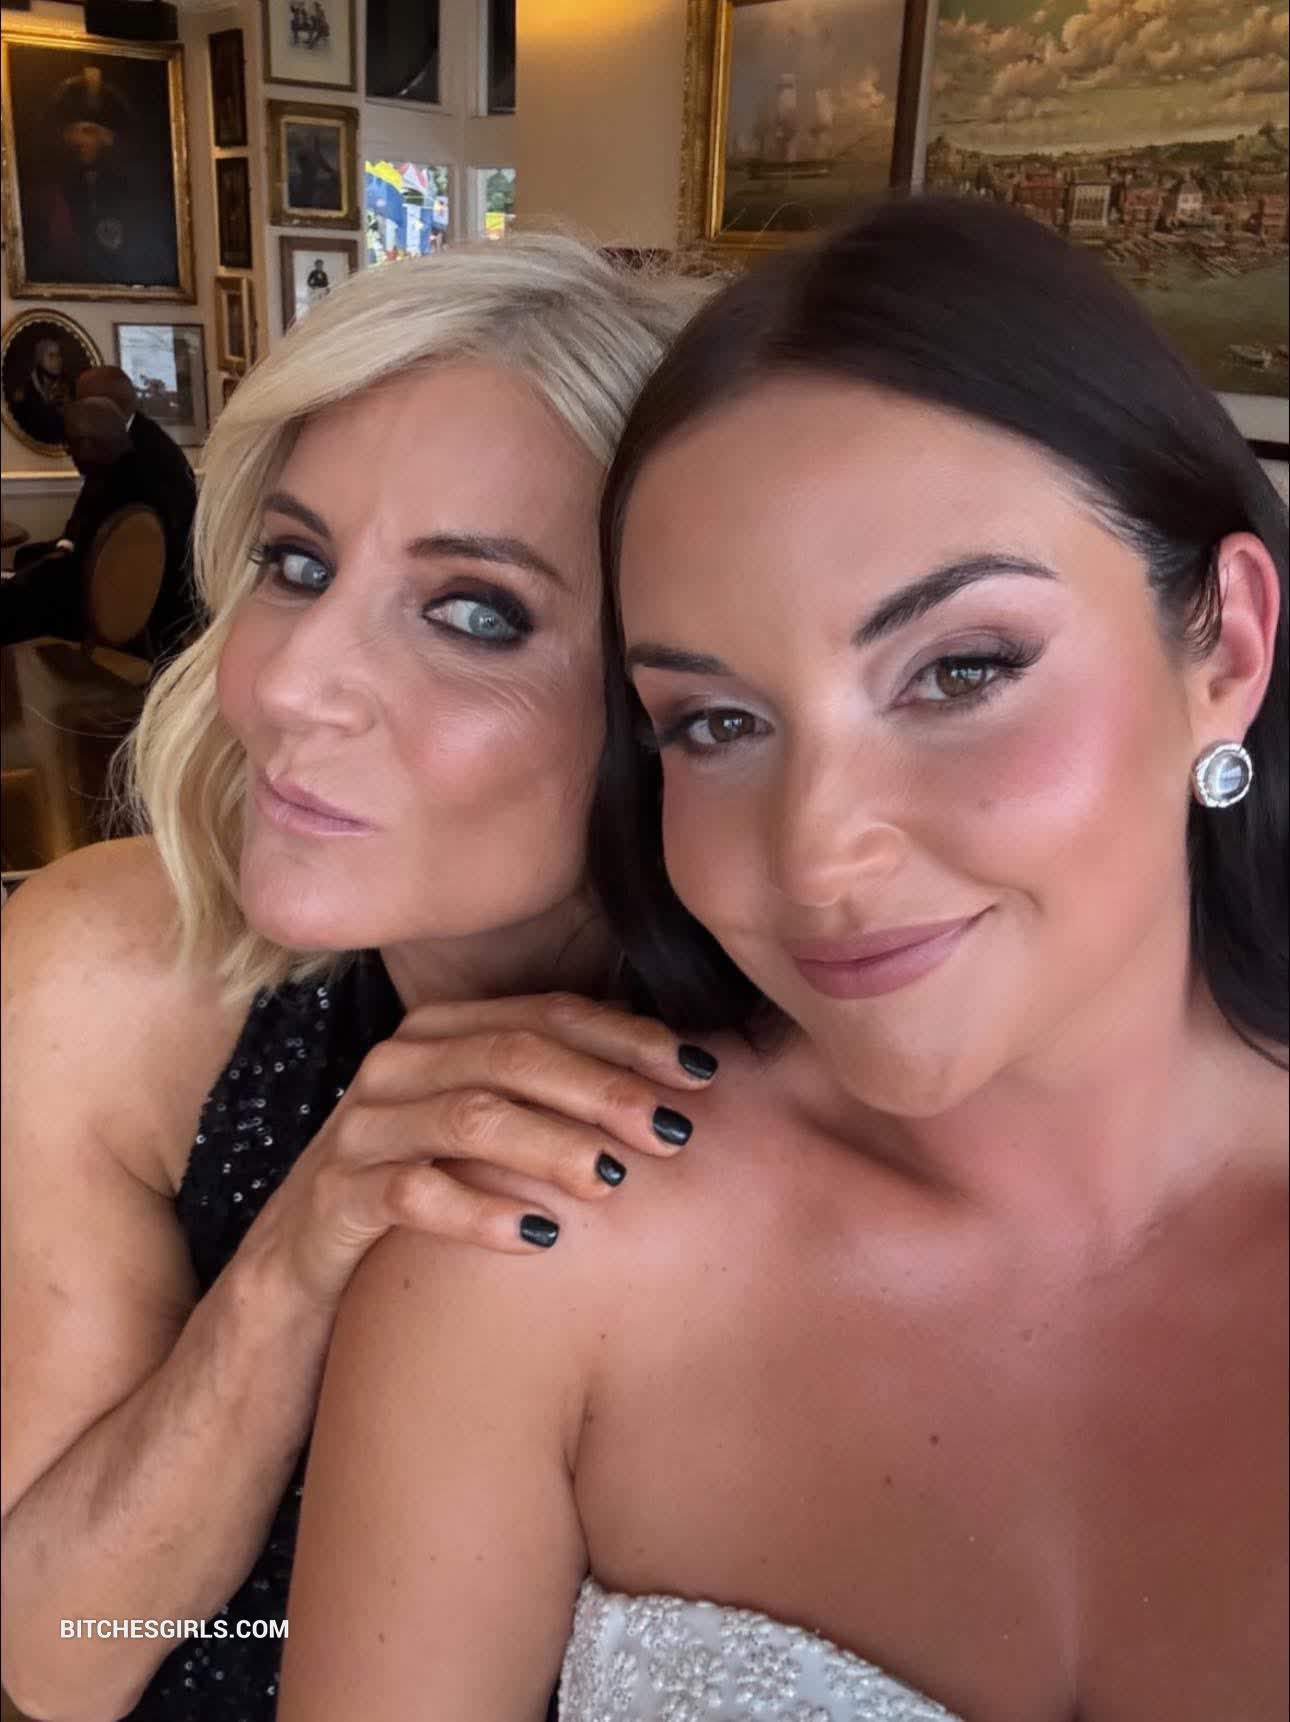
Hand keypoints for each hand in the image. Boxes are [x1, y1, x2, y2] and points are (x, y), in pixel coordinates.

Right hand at [239, 993, 717, 1308]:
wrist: (296, 1277)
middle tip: (672, 1131)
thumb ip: (553, 1095)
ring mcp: (360, 1130)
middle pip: (513, 1056)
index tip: (699, 1072)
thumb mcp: (480, 1134)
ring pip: (467, 1118)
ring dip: (549, 1145)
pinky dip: (479, 1212)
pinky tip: (538, 1237)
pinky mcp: (332, 1200)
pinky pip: (409, 1195)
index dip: (628, 1039)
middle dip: (602, 1089)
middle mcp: (397, 1067)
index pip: (548, 1015)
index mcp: (441, 1034)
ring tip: (614, 1179)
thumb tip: (675, 1080)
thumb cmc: (418, 1193)